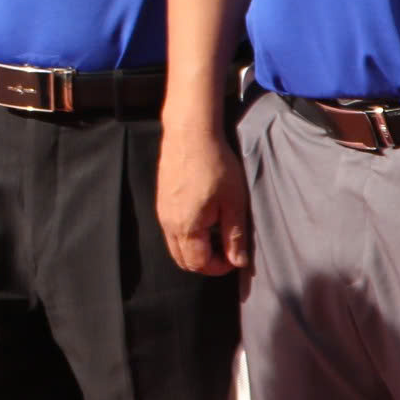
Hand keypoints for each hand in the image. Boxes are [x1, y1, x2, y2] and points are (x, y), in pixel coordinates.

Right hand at [157, 124, 253, 275]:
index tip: (236, 255)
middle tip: (226, 248)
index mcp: (186, 227)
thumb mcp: (234, 203)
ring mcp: (161, 211)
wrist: (190, 132)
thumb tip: (238, 262)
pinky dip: (187, 234)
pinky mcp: (161, 199)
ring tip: (217, 230)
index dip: (220, 267)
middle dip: (205, 262)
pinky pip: (171, 229)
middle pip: (182, 260)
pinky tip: (204, 215)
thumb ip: (234, 237)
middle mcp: (168, 223)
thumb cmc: (215, 165)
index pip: (198, 264)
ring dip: (196, 247)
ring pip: (175, 244)